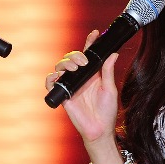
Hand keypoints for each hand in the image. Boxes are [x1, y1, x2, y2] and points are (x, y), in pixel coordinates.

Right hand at [45, 29, 120, 143]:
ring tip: (74, 68)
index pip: (89, 55)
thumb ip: (108, 72)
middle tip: (83, 61)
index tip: (95, 34)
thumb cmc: (107, 111)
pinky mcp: (63, 95)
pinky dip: (51, 78)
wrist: (99, 129)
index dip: (90, 43)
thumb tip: (113, 54)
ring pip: (60, 67)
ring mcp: (71, 85)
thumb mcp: (110, 89)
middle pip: (72, 59)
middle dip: (75, 55)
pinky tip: (57, 77)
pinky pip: (51, 83)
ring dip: (65, 64)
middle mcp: (80, 78)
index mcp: (93, 74)